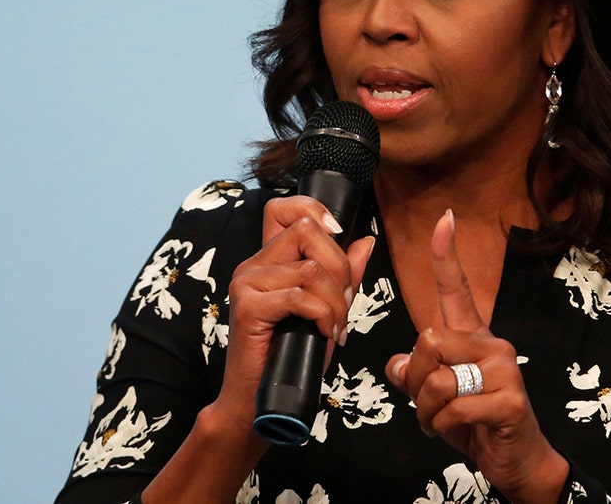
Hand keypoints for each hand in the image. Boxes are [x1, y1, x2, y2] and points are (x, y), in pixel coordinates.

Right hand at [213, 195, 374, 440]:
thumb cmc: (292, 358)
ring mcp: (246, 284)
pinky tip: (324, 334)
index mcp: (268, 261)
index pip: (283, 208)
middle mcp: (253, 265)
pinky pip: (300, 297)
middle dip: (339, 268)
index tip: (336, 237)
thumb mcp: (325, 311)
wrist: (259, 402)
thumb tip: (364, 243)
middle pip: (307, 231)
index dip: (314, 210)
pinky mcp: (247, 307)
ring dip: (335, 302)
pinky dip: (323, 316)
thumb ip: (342, 277)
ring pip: (312, 269)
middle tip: (342, 304)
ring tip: (333, 328)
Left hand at [385, 210, 566, 503]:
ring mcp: (503, 369)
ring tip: (443, 420)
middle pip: (427, 340)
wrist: (515, 460)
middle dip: (415, 380)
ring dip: (427, 410)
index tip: (444, 218)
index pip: (456, 289)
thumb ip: (412, 373)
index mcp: (472, 336)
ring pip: (435, 378)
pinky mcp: (509, 399)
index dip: (445, 255)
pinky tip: (457, 431)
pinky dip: (443, 426)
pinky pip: (452, 407)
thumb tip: (398, 364)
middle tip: (430, 404)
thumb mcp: (434, 396)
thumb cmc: (474, 422)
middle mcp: (491, 343)